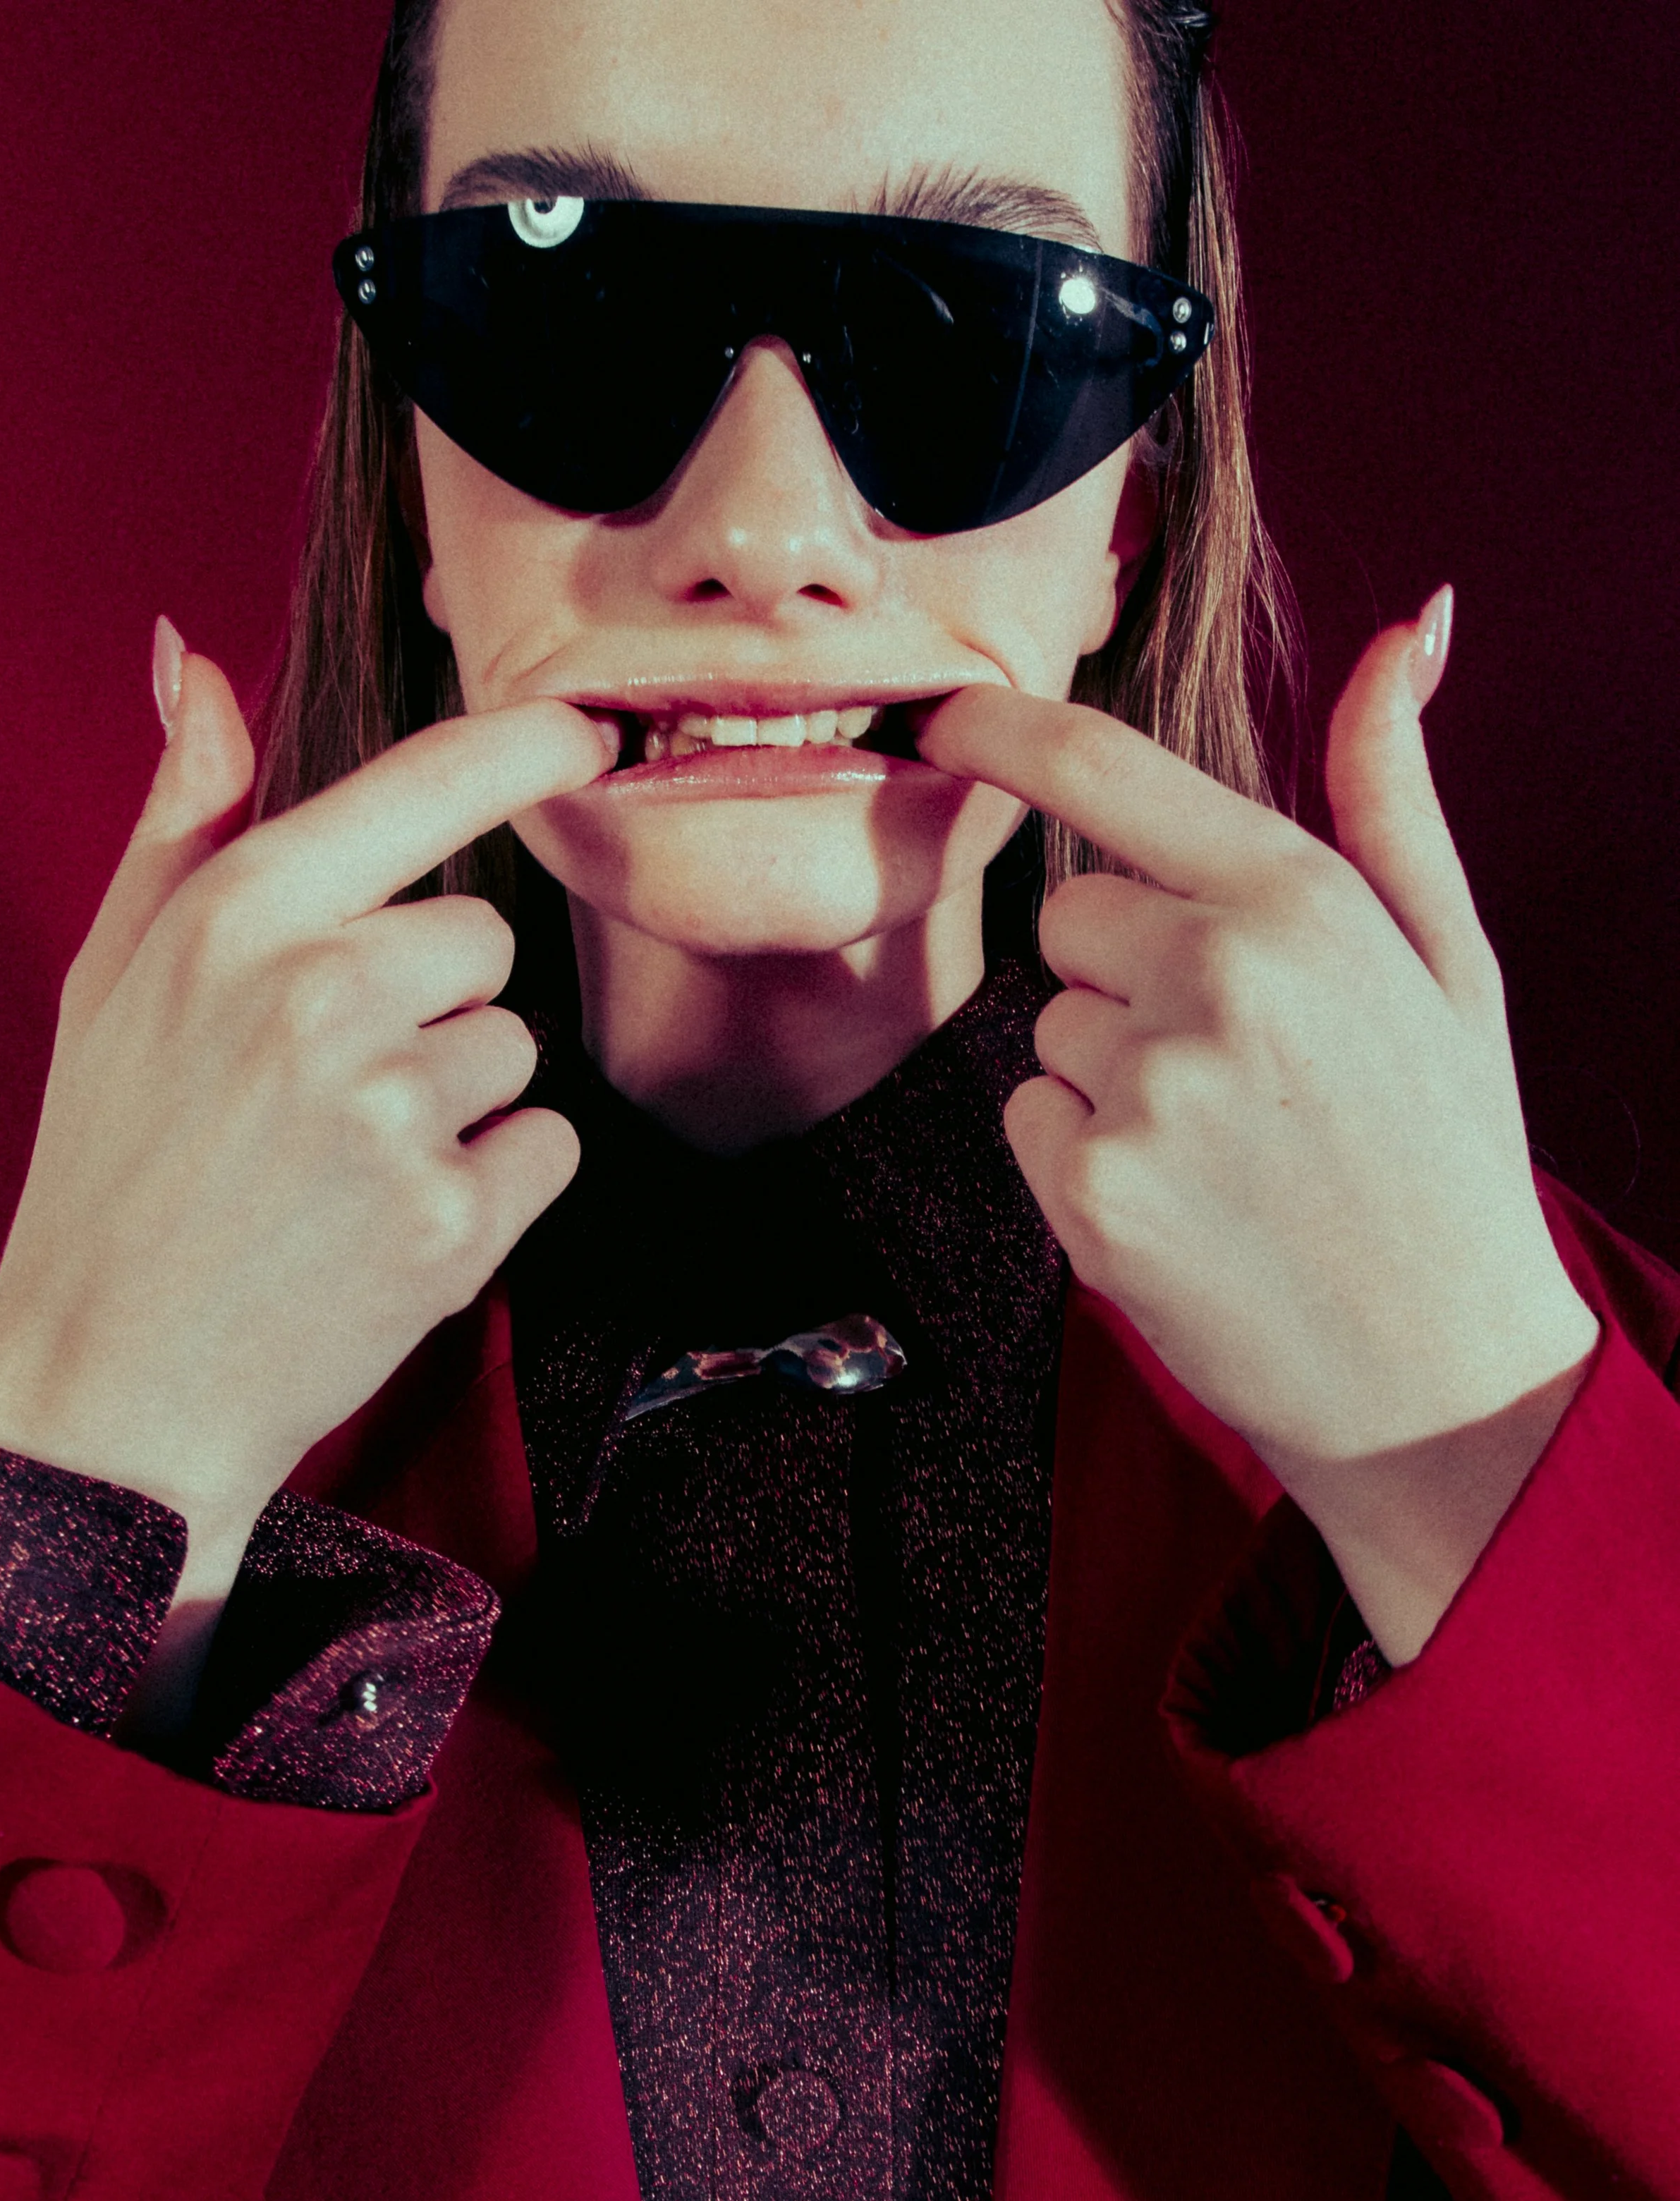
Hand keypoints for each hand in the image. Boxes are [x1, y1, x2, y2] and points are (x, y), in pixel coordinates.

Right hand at [0, 634, 613, 1616]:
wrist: (114, 1387)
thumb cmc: (112, 1173)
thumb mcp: (110, 977)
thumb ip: (180, 816)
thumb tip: (192, 661)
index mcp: (236, 917)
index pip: (421, 785)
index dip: (520, 747)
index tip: (580, 729)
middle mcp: (321, 995)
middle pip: (483, 938)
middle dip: (433, 1001)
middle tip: (328, 1086)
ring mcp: (393, 1112)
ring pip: (513, 1048)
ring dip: (459, 1102)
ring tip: (343, 1167)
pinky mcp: (453, 1219)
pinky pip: (546, 1147)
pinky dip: (494, 1187)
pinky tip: (389, 1223)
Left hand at [918, 597, 1599, 1660]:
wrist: (1442, 1374)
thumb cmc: (1445, 1156)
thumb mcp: (1449, 960)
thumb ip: (1391, 794)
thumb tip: (1405, 632)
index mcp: (1300, 902)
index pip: (1104, 769)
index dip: (1004, 729)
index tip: (946, 716)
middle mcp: (1215, 979)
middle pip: (1069, 917)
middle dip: (1126, 968)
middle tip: (1238, 1062)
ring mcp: (1146, 1091)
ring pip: (1051, 1029)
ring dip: (1110, 1074)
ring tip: (1227, 1148)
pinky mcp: (1090, 1192)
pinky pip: (1029, 1121)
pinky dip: (1082, 1157)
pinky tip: (1183, 1203)